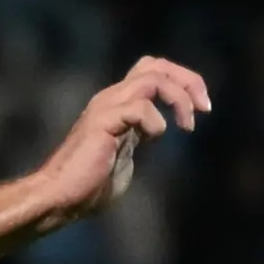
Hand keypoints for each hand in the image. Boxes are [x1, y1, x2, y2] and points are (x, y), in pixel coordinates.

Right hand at [30, 56, 211, 225]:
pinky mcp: (102, 122)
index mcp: (117, 104)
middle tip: (203, 109)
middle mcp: (111, 98)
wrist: (60, 199)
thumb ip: (140, 136)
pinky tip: (153, 139)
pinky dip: (156, 122)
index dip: (183, 83)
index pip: (154, 72)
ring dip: (179, 98)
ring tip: (188, 125)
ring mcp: (105, 107)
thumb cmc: (88, 186)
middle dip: (188, 81)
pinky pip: (140, 107)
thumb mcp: (126, 154)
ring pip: (153, 78)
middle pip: (156, 65)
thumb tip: (159, 130)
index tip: (200, 111)